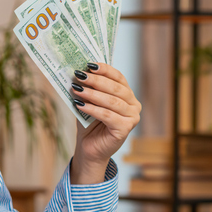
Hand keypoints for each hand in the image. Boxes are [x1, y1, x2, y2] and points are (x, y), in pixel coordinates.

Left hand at [70, 63, 140, 184]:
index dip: (105, 69)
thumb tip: (79, 71)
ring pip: (112, 101)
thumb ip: (88, 88)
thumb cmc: (89, 123)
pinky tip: (80, 104)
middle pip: (116, 88)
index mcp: (128, 95)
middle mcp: (134, 105)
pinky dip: (93, 109)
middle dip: (96, 81)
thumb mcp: (89, 101)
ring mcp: (132, 118)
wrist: (89, 148)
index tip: (89, 64)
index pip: (118, 77)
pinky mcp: (125, 129)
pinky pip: (108, 115)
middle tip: (80, 75)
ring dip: (92, 94)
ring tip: (77, 89)